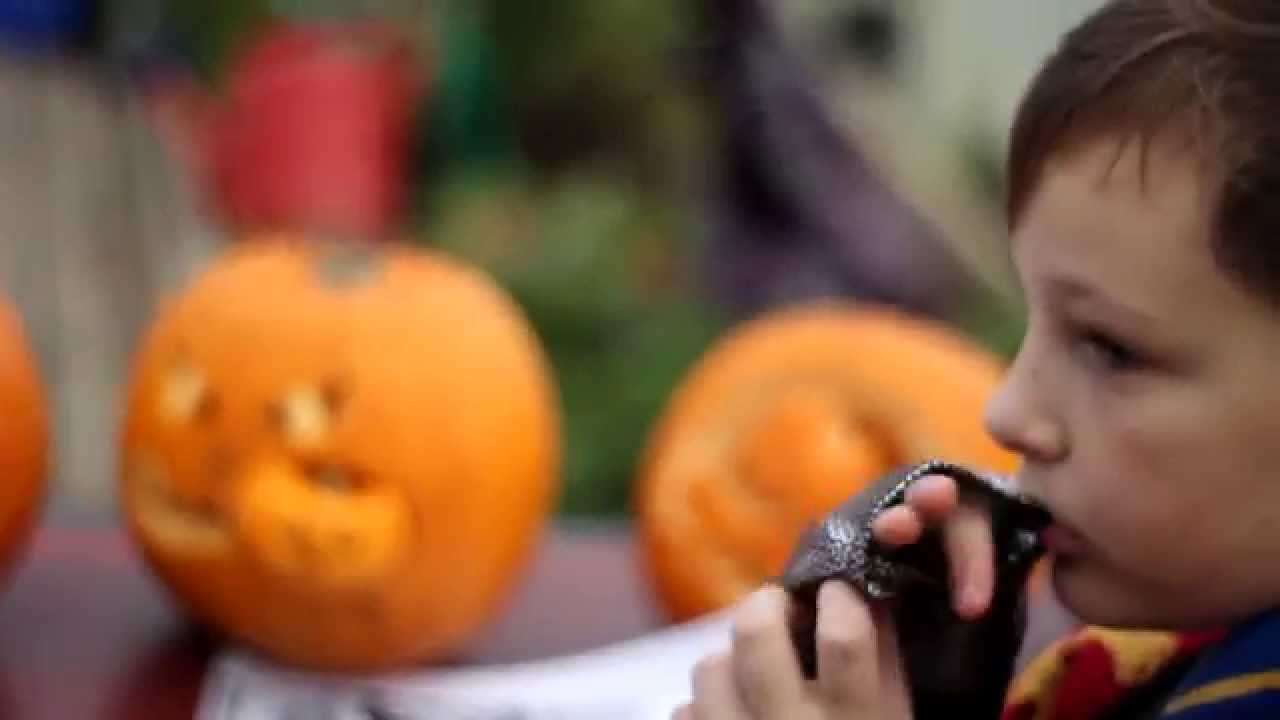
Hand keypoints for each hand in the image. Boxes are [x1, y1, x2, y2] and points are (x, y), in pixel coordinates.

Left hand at [674, 473, 996, 718]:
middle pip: (758, 631)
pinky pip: (682, 709)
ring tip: (755, 673)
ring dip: (731, 661)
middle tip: (778, 606)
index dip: (843, 594)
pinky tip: (733, 715)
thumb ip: (883, 653)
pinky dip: (705, 706)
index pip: (846, 628)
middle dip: (766, 606)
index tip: (843, 589)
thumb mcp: (898, 719)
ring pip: (710, 664)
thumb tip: (871, 569)